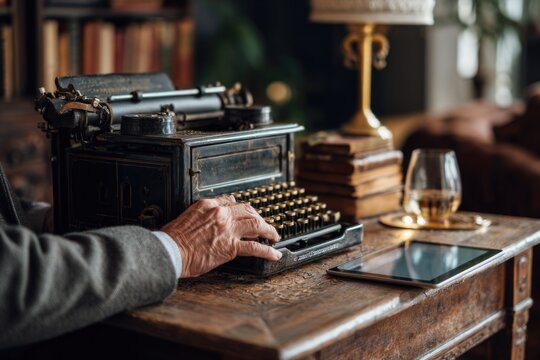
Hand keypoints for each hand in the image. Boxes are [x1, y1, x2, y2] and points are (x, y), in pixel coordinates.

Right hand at [162, 195, 281, 277]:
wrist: (170, 251)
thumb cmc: (173, 238)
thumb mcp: (187, 216)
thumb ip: (202, 214)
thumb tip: (209, 215)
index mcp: (208, 205)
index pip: (232, 201)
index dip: (243, 209)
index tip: (248, 214)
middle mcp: (220, 214)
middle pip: (248, 210)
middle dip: (259, 217)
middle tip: (264, 225)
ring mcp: (227, 230)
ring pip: (256, 224)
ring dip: (269, 230)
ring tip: (274, 236)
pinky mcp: (231, 247)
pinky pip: (255, 247)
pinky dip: (268, 251)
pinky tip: (274, 253)